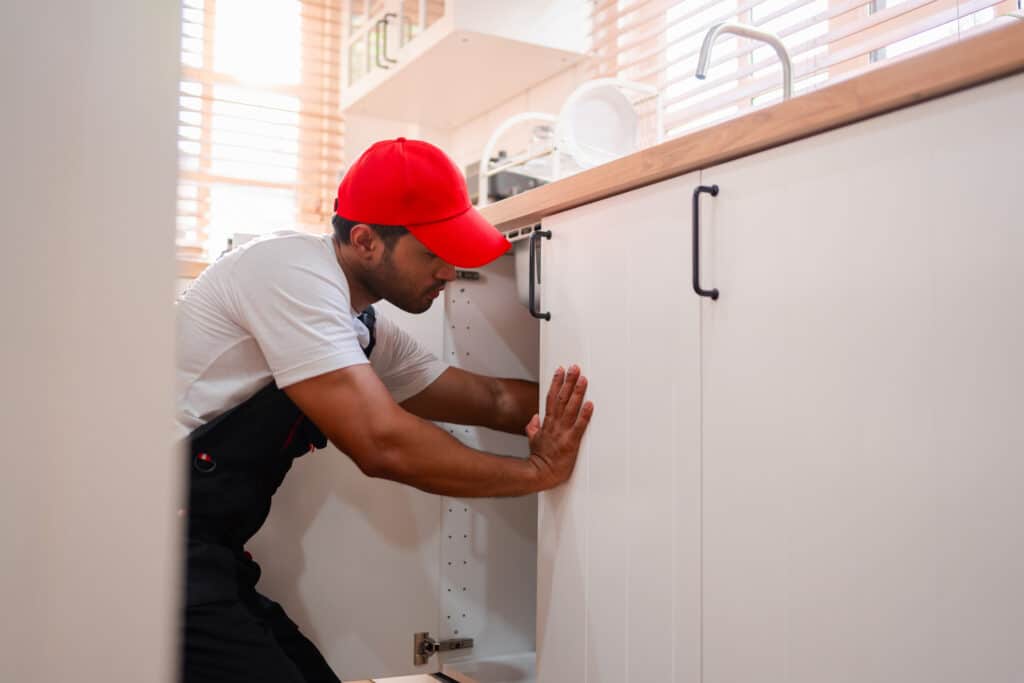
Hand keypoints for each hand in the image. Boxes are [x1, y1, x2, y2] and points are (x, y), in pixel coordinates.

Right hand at [525, 365, 593, 489]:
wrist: (539, 474)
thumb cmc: (538, 460)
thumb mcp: (532, 441)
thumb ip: (533, 428)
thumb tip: (535, 418)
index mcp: (547, 424)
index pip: (551, 398)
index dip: (556, 383)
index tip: (560, 371)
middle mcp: (555, 425)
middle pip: (562, 398)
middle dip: (568, 381)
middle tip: (575, 368)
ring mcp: (563, 432)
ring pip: (571, 408)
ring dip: (577, 392)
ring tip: (583, 379)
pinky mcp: (571, 442)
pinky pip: (579, 426)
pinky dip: (585, 414)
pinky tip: (590, 404)